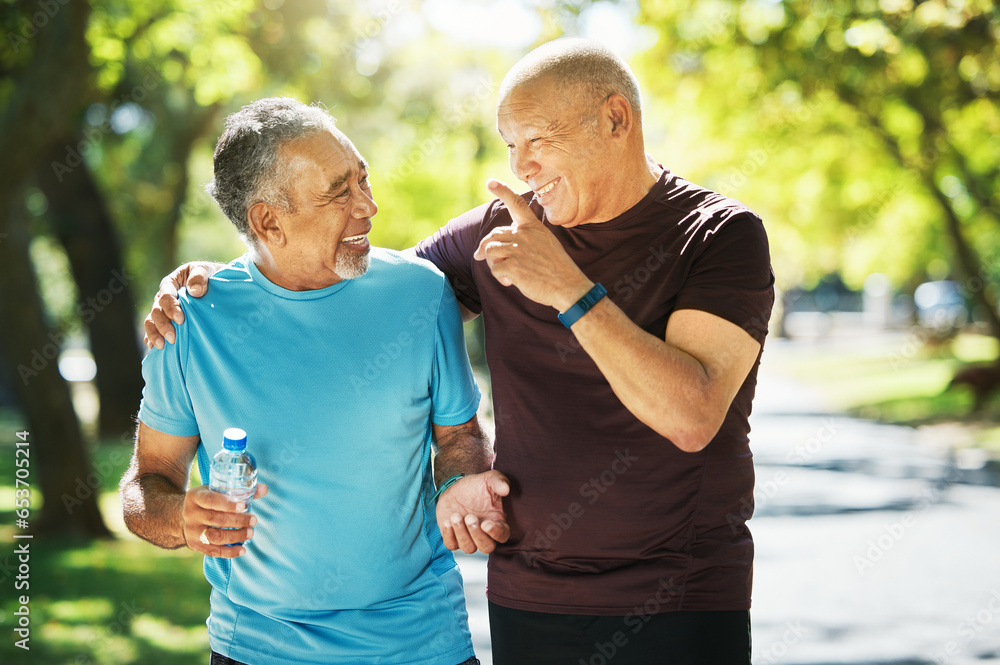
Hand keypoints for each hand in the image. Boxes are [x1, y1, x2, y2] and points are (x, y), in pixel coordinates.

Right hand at [143, 261, 221, 349]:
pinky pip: (154, 330)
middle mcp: (164, 297)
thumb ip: (200, 277)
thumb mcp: (207, 270)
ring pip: (151, 322)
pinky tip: (152, 348)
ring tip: (162, 346)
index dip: (171, 308)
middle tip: (172, 338)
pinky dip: (151, 338)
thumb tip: (194, 291)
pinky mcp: (167, 321)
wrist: (217, 284)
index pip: (165, 296)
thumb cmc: (210, 275)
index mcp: (171, 283)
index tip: (181, 320)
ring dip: (154, 334)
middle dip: (162, 325)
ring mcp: (164, 310)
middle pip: (156, 311)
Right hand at [182, 483, 267, 557]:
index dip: (227, 504)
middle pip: (215, 519)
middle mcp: (190, 514)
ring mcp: (191, 531)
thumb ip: (241, 490)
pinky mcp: (194, 545)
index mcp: (195, 496)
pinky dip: (229, 552)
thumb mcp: (218, 491)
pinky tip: (243, 549)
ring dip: (235, 536)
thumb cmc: (208, 500)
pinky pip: (213, 551)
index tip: (243, 506)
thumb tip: (264, 489)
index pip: (210, 500)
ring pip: (214, 537)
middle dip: (237, 521)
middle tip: (253, 520)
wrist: (183, 515)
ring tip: (250, 533)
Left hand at [437, 471, 509, 553]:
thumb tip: (506, 488)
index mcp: (498, 522)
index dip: (495, 533)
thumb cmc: (476, 486)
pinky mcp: (453, 537)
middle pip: (486, 547)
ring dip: (461, 533)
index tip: (486, 524)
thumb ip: (499, 482)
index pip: (502, 535)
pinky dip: (448, 536)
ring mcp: (469, 537)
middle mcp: (485, 534)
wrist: (457, 489)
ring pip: (469, 548)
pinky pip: (451, 545)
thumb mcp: (489, 479)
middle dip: (476, 534)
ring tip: (456, 516)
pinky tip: (447, 521)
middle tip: (469, 517)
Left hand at [474, 179, 592, 310]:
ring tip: (506, 273)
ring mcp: (518, 250)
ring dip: (493, 264)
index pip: (516, 203)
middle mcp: (524, 234)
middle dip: (484, 247)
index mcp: (533, 227)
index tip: (490, 182)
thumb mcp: (546, 243)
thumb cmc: (557, 268)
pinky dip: (500, 278)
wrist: (568, 286)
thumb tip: (504, 238)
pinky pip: (495, 269)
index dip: (502, 191)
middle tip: (479, 256)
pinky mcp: (512, 266)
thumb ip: (527, 237)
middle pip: (493, 235)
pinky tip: (512, 282)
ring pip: (489, 251)